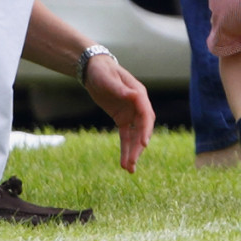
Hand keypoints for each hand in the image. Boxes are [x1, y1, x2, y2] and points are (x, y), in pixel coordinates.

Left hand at [84, 56, 154, 172]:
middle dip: (139, 145)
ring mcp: (131, 113)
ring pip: (135, 135)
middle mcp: (138, 105)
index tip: (143, 143)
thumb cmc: (102, 71)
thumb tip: (133, 96)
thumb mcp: (108, 79)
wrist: (94, 70)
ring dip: (133, 152)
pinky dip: (126, 149)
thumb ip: (120, 89)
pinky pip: (126, 136)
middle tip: (133, 162)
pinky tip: (124, 163)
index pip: (146, 114)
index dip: (145, 129)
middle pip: (142, 128)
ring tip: (129, 169)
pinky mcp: (122, 119)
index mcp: (138, 94)